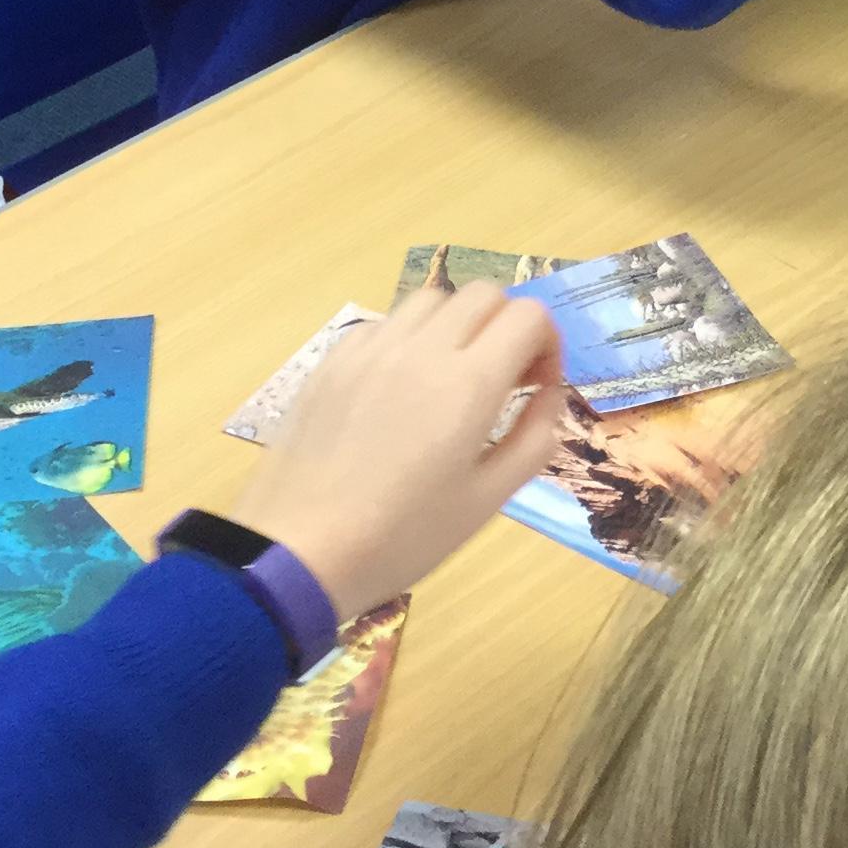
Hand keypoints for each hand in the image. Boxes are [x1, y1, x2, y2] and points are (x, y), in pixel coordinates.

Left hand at [221, 284, 565, 622]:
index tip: (536, 385)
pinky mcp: (332, 361)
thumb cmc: (403, 537)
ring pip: (431, 300)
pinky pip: (384, 324)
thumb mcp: (487, 500)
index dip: (547, 344)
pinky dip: (408, 340)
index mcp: (469, 384)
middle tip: (503, 378)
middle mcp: (422, 350)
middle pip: (484, 294)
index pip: (529, 316)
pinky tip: (399, 389)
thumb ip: (534, 437)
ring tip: (450, 376)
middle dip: (507, 326)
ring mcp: (371, 350)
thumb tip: (548, 393)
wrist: (299, 553)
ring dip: (457, 325)